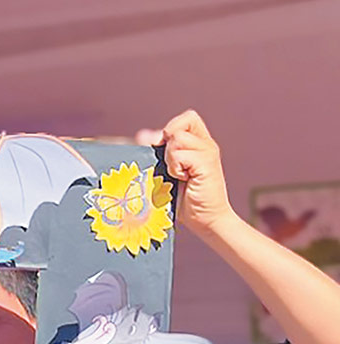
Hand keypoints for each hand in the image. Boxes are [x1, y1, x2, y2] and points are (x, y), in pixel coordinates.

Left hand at [144, 110, 236, 236]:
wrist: (206, 220)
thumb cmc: (184, 199)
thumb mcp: (167, 171)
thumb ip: (158, 153)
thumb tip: (141, 135)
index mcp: (199, 144)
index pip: (186, 118)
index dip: (171, 128)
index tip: (165, 150)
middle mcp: (206, 145)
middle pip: (183, 121)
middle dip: (169, 139)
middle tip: (172, 162)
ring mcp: (208, 153)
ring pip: (178, 138)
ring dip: (170, 158)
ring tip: (177, 174)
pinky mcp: (207, 165)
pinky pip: (181, 155)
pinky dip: (175, 167)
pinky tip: (182, 179)